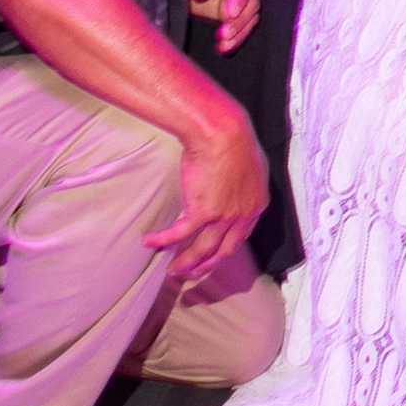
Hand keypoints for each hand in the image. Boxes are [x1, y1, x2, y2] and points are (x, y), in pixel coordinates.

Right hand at [144, 119, 266, 270]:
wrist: (222, 133)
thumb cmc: (234, 141)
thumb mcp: (248, 166)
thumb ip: (242, 183)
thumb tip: (232, 186)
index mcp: (256, 204)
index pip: (242, 236)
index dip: (226, 248)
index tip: (214, 254)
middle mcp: (243, 215)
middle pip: (225, 251)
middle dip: (207, 265)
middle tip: (193, 272)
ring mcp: (223, 216)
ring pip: (202, 250)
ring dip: (186, 263)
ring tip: (173, 270)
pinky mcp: (202, 212)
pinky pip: (179, 234)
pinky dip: (163, 240)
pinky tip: (150, 242)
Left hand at [185, 0, 259, 51]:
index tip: (230, 14)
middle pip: (251, 1)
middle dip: (239, 21)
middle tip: (225, 34)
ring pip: (250, 17)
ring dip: (239, 33)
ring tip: (224, 44)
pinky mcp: (235, 12)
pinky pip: (242, 27)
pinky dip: (235, 39)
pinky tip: (223, 47)